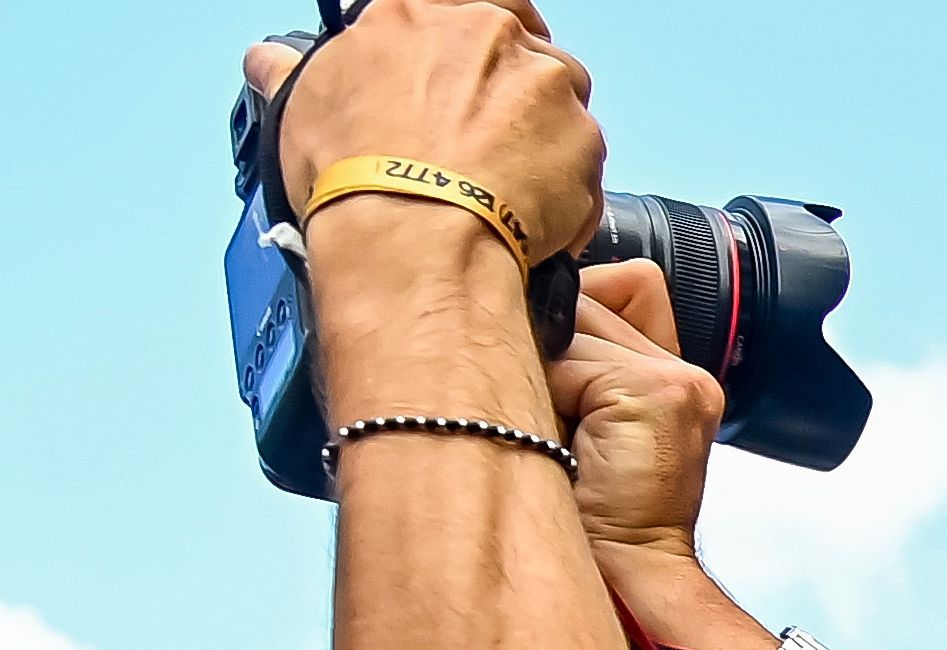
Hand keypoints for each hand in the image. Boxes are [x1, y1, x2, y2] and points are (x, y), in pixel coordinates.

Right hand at [265, 2, 605, 274]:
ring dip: (542, 137)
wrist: (414, 237)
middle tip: (486, 142)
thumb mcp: (303, 107)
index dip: (477, 38)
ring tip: (503, 183)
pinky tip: (526, 214)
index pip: (466, 2)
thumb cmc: (361, 177)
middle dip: (512, 94)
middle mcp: (487, 35)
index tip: (478, 65)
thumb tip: (270, 61)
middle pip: (519, 52)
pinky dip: (564, 187)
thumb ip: (297, 71)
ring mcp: (543, 83)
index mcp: (418, 14)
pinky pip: (583, 159)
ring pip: (560, 101)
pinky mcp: (582, 136)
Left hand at [544, 258, 716, 571]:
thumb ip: (573, 350)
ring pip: (573, 319)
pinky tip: (573, 442)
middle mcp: (685, 368)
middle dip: (554, 347)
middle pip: (588, 293)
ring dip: (548, 373)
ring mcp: (679, 379)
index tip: (559, 386)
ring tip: (565, 435)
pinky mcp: (661, 392)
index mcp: (670, 374)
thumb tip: (527, 289)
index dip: (570, 324)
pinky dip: (553, 395)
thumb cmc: (581, 509)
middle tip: (560, 421)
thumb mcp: (576, 416)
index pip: (618, 285)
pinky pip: (571, 356)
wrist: (620, 577)